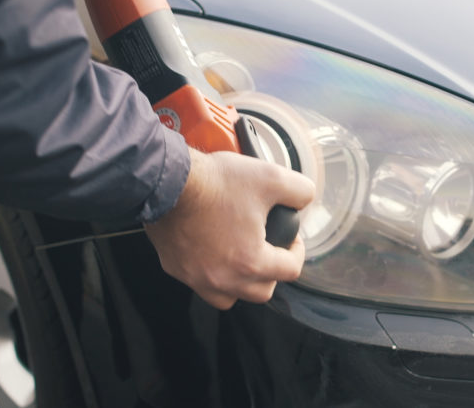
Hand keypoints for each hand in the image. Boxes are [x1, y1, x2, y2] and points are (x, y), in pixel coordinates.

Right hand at [144, 148, 315, 309]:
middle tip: (270, 249)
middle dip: (272, 272)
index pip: (290, 271)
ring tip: (242, 258)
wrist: (167, 180)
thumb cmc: (215, 183)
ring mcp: (197, 277)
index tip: (292, 239)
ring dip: (241, 282)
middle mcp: (224, 279)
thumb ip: (300, 191)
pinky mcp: (176, 268)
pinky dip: (211, 273)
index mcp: (251, 262)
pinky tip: (213, 251)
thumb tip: (305, 198)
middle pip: (262, 291)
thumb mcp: (271, 177)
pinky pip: (200, 283)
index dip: (297, 251)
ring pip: (228, 296)